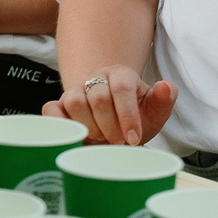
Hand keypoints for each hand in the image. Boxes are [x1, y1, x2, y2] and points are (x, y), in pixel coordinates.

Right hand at [44, 66, 175, 146]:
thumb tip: (166, 86)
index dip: (128, 115)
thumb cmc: (136, 118)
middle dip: (110, 126)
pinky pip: (50, 110)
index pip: (122, 88)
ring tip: (99, 139)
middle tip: (117, 142)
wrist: (114, 124)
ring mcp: (75, 90)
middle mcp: (96, 78)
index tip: (134, 139)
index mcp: (121, 75)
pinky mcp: (59, 105)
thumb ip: (165, 100)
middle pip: (98, 97)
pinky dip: (60, 124)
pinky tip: (75, 136)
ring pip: (74, 101)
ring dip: (88, 126)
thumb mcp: (155, 112)